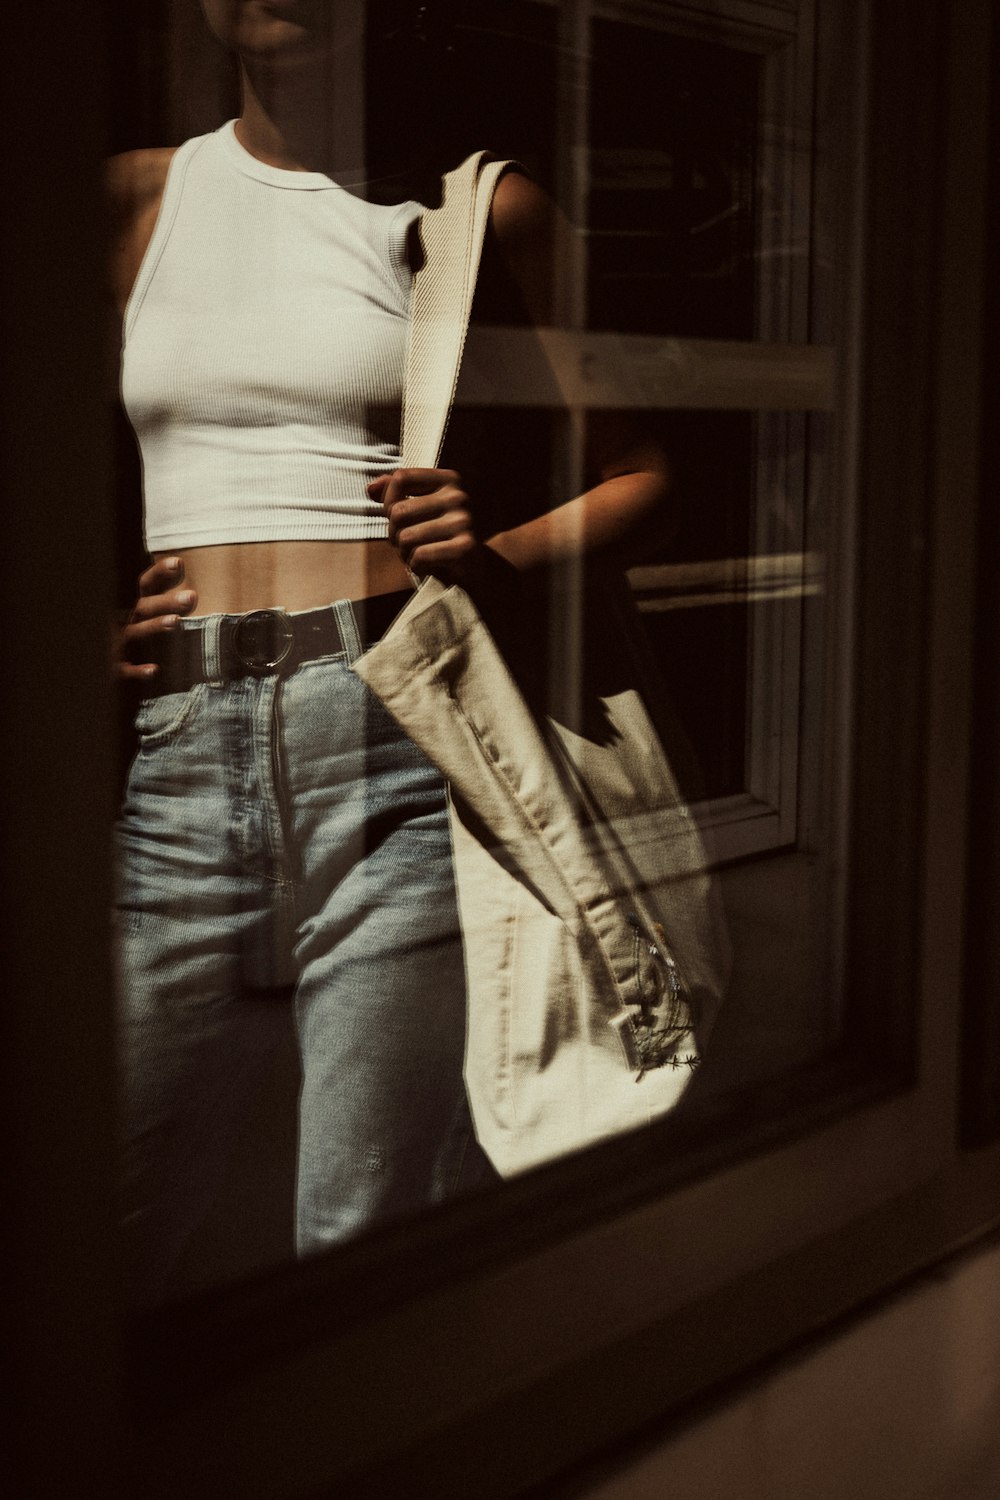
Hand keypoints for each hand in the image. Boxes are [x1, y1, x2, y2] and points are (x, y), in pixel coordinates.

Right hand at [115, 556, 197, 683]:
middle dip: (167, 601)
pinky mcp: (116, 667)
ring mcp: (119, 642)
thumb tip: (186, 575)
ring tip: (176, 621)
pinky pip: (125, 669)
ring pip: (135, 633)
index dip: (160, 573)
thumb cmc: (132, 634)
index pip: (147, 584)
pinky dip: (137, 670)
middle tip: (192, 597)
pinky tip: (154, 670)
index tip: (178, 563)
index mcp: (136, 606)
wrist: (100, 663)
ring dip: (154, 626)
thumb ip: (166, 598)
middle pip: (145, 607)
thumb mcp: (146, 614)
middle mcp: (127, 621)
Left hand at [368, 468, 479, 578]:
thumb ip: (395, 493)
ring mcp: (463, 522)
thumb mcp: (419, 509)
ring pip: (406, 538)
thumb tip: (371, 489)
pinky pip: (420, 556)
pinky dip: (417, 567)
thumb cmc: (439, 537)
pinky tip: (431, 566)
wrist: (474, 569)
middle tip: (411, 544)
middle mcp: (458, 497)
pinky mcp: (464, 549)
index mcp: (448, 480)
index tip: (399, 518)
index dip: (388, 501)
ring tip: (421, 555)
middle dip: (395, 534)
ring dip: (406, 553)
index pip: (401, 478)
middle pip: (398, 512)